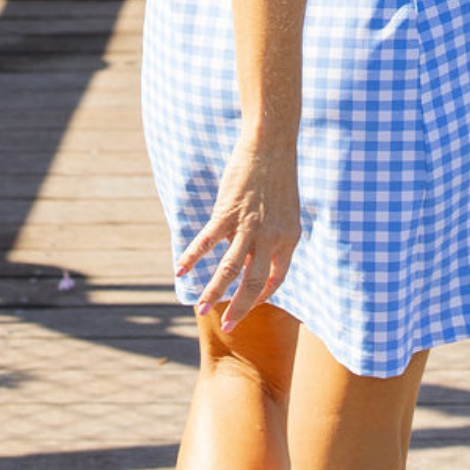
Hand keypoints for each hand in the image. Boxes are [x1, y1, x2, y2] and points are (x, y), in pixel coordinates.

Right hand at [176, 140, 300, 332]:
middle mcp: (271, 237)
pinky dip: (192, 257)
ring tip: (201, 310)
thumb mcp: (285, 211)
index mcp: (290, 238)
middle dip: (239, 308)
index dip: (262, 295)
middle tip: (228, 326)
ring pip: (229, 270)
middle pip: (253, 283)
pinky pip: (207, 242)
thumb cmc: (277, 175)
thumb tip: (252, 255)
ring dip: (213, 292)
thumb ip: (272, 236)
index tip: (250, 303)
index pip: (276, 279)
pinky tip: (180, 270)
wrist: (271, 143)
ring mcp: (248, 226)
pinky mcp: (227, 212)